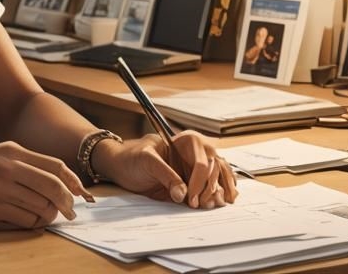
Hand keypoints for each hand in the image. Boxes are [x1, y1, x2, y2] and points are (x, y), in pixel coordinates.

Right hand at [0, 141, 89, 229]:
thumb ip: (21, 165)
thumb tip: (58, 183)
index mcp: (8, 150)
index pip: (56, 166)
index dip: (74, 183)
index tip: (82, 195)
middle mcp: (5, 166)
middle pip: (54, 187)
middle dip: (68, 204)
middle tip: (70, 214)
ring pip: (41, 207)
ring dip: (46, 216)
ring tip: (39, 217)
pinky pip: (24, 221)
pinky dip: (29, 224)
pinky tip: (21, 221)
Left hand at [95, 132, 239, 209]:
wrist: (124, 166)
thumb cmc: (133, 157)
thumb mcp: (146, 161)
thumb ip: (165, 175)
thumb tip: (182, 194)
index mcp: (188, 142)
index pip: (202, 163)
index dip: (198, 182)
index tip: (191, 198)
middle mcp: (197, 153)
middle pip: (215, 171)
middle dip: (210, 190)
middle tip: (201, 205)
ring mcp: (198, 167)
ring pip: (220, 177)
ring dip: (220, 192)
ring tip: (214, 205)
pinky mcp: (196, 180)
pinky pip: (216, 184)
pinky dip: (223, 192)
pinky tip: (224, 201)